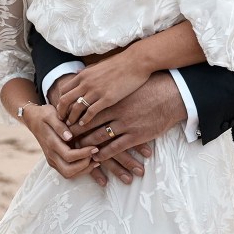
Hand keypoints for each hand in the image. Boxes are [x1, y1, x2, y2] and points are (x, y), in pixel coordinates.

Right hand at [22, 104, 99, 178]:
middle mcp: (50, 155)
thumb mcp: (51, 115)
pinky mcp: (54, 161)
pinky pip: (67, 172)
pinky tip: (89, 159)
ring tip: (96, 158)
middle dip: (85, 166)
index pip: (69, 156)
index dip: (84, 154)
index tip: (95, 147)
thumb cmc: (44, 114)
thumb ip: (59, 126)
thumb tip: (69, 137)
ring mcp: (51, 160)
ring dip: (83, 170)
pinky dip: (79, 169)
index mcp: (51, 143)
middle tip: (96, 154)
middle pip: (68, 171)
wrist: (32, 119)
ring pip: (68, 174)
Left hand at [46, 68, 152, 187]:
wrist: (170, 94)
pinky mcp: (136, 135)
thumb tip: (88, 76)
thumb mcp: (123, 82)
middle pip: (88, 123)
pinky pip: (116, 147)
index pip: (84, 108)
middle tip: (65, 139)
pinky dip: (104, 154)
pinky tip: (97, 158)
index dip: (72, 116)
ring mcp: (125, 123)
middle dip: (75, 133)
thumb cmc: (147, 86)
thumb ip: (106, 82)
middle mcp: (114, 110)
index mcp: (109, 97)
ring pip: (100, 137)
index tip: (63, 122)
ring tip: (78, 151)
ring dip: (88, 145)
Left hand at [56, 49, 150, 125]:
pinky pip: (91, 112)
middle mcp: (86, 82)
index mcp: (84, 74)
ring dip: (72, 118)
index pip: (64, 90)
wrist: (136, 61)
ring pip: (76, 108)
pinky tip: (84, 124)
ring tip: (71, 126)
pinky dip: (85, 120)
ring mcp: (96, 91)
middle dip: (61, 112)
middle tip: (62, 121)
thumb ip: (88, 72)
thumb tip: (78, 74)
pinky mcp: (107, 98)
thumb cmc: (120, 63)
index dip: (60, 101)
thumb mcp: (99, 65)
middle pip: (65, 100)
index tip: (62, 110)